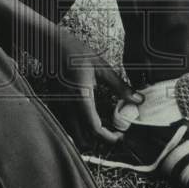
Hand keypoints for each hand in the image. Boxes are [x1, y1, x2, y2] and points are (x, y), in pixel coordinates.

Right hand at [48, 27, 142, 144]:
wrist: (51, 45)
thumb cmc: (75, 53)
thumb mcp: (101, 67)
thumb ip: (119, 86)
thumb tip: (137, 99)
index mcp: (81, 97)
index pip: (94, 128)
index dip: (109, 137)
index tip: (120, 136)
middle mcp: (68, 106)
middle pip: (82, 139)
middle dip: (97, 142)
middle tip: (112, 134)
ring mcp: (59, 106)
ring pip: (72, 134)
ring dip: (86, 137)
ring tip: (101, 128)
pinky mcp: (55, 104)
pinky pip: (66, 125)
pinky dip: (77, 129)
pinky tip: (87, 120)